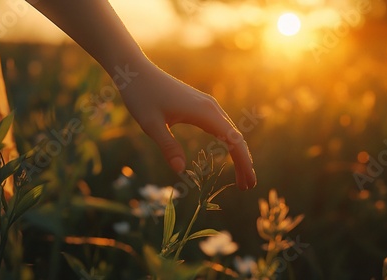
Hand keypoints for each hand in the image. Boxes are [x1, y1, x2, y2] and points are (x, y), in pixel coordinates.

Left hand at [118, 59, 256, 189]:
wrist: (137, 70)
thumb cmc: (141, 95)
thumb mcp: (150, 124)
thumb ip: (168, 146)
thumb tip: (180, 171)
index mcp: (204, 112)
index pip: (233, 141)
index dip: (243, 163)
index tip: (249, 183)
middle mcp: (211, 107)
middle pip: (236, 137)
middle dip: (244, 162)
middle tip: (248, 187)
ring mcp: (207, 105)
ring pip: (231, 131)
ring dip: (238, 153)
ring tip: (241, 176)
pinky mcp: (201, 105)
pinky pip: (222, 126)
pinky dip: (229, 142)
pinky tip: (228, 153)